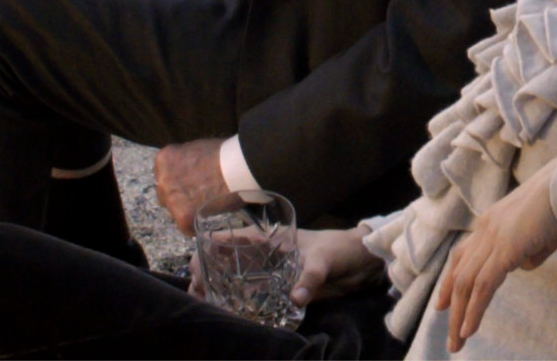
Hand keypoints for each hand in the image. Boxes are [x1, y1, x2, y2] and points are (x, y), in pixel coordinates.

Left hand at [155, 137, 236, 236]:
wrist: (237, 166)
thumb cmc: (224, 153)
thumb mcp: (196, 149)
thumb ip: (187, 161)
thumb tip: (191, 171)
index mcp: (164, 159)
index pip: (164, 175)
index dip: (179, 180)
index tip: (191, 183)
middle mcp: (162, 180)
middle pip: (166, 194)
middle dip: (179, 196)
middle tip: (198, 196)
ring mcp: (171, 198)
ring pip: (174, 211)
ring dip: (187, 210)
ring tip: (206, 206)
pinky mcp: (183, 215)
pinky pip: (186, 227)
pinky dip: (196, 225)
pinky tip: (208, 217)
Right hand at [188, 227, 381, 306]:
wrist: (361, 263)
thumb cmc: (340, 249)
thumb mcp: (324, 260)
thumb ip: (310, 279)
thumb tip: (295, 299)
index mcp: (271, 240)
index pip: (233, 238)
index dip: (210, 248)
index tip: (195, 264)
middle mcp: (267, 257)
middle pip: (229, 263)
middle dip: (208, 275)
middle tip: (196, 294)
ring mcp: (274, 275)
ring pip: (239, 281)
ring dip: (221, 292)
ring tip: (206, 307)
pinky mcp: (283, 291)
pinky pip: (258, 298)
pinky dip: (244, 306)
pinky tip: (232, 317)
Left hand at [434, 160, 556, 351]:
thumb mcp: (545, 232)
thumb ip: (532, 249)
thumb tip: (525, 264)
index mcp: (494, 220)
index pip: (464, 254)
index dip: (452, 279)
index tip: (444, 303)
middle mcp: (486, 228)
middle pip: (460, 271)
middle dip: (452, 303)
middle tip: (449, 330)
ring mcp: (493, 238)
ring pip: (467, 283)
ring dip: (460, 315)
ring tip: (457, 342)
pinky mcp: (505, 250)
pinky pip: (483, 287)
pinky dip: (474, 310)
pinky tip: (469, 329)